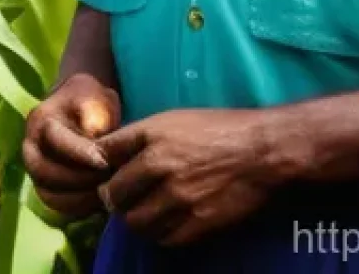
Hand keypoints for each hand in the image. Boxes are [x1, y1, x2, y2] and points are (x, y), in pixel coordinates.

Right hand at [22, 73, 120, 218]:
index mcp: (40, 120)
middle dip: (78, 180)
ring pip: (48, 194)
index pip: (56, 141)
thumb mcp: (94, 98)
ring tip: (104, 194)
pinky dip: (77, 209)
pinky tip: (98, 202)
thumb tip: (92, 132)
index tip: (105, 162)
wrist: (82, 108)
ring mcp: (35, 169)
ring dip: (78, 199)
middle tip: (106, 180)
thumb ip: (93, 112)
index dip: (80, 154)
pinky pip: (55, 207)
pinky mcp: (44, 186)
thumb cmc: (90, 101)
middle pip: (44, 172)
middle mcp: (31, 146)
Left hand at [96, 108, 281, 245]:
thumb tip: (106, 150)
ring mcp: (180, 198)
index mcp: (152, 139)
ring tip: (141, 211)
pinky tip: (164, 222)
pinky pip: (165, 238)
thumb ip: (138, 135)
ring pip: (137, 222)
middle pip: (115, 195)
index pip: (104, 156)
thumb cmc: (214, 128)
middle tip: (120, 197)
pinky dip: (159, 234)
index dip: (98, 166)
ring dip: (134, 219)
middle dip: (113, 198)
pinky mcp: (199, 222)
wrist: (259, 150)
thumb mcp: (171, 119)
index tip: (102, 172)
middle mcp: (161, 168)